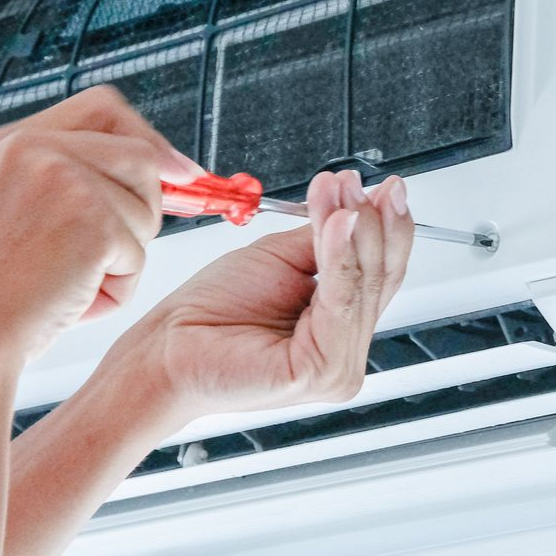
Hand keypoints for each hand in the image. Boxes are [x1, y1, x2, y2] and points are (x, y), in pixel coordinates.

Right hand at [0, 86, 202, 365]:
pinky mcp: (91, 221)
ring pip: (146, 206)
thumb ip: (76, 177)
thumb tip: (172, 166)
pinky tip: (74, 299)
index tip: (176, 168)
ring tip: (74, 280)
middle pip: (140, 156)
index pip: (103, 108)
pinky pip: (138, 253)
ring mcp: (63, 180)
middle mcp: (34, 149)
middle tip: (112, 250)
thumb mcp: (16, 209)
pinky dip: (117, 287)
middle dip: (145, 206)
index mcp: (12, 142)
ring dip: (126, 254)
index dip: (147, 137)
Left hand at [109, 170, 414, 429]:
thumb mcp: (279, 259)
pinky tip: (336, 224)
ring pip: (364, 286)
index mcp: (338, 327)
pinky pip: (340, 304)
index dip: (388, 226)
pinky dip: (340, 258)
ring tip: (343, 193)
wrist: (167, 349)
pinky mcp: (321, 372)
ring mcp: (338, 367)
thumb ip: (323, 241)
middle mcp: (345, 352)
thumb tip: (356, 206)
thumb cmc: (210, 313)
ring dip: (356, 230)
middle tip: (360, 183)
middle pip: (380, 278)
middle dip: (372, 221)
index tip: (385, 187)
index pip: (380, 273)